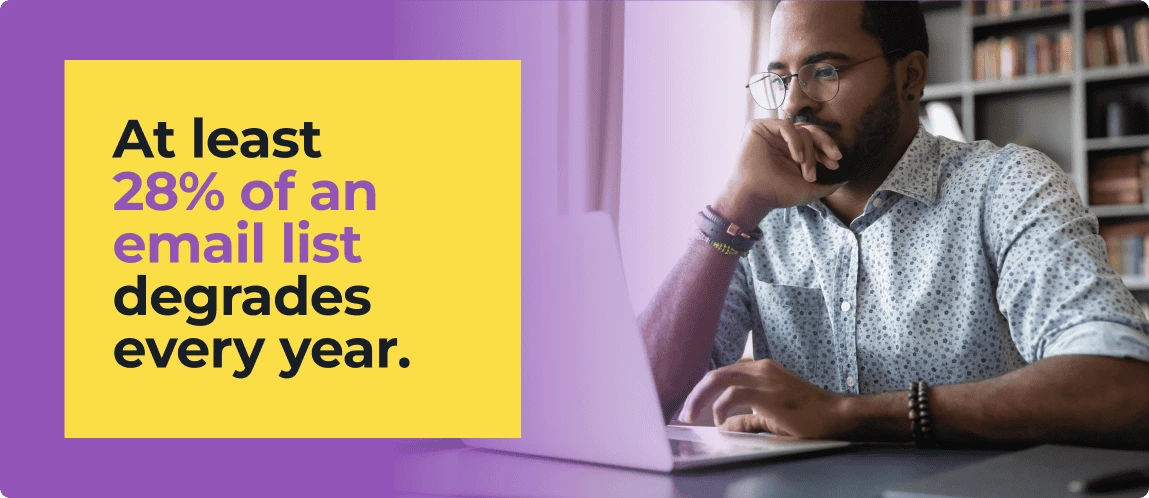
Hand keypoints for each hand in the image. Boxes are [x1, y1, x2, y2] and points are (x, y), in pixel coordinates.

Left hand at [679, 359, 851, 438]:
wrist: (835, 415)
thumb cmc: (807, 415)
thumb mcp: (771, 416)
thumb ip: (747, 420)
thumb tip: (726, 426)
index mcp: (760, 369)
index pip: (723, 373)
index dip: (704, 389)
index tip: (692, 406)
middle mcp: (759, 368)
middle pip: (715, 373)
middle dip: (694, 393)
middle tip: (684, 413)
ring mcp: (763, 378)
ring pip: (718, 378)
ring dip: (699, 398)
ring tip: (691, 416)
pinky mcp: (766, 392)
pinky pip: (733, 394)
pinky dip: (721, 406)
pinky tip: (719, 420)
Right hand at [713, 119, 844, 227]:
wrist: (756, 196)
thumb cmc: (778, 194)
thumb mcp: (810, 189)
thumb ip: (829, 184)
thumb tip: (846, 178)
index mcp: (792, 151)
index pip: (815, 141)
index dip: (827, 150)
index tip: (836, 164)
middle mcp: (782, 140)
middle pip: (811, 131)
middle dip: (826, 145)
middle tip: (835, 158)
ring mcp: (771, 133)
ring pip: (801, 131)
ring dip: (809, 153)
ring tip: (806, 172)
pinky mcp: (759, 127)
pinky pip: (786, 125)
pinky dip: (795, 141)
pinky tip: (796, 158)